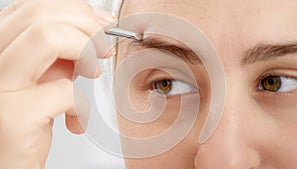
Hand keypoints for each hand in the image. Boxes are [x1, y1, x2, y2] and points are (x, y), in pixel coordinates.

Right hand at [0, 0, 113, 167]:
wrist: (9, 164)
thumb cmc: (26, 127)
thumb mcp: (40, 82)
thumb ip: (58, 58)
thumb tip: (91, 33)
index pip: (30, 9)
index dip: (72, 10)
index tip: (98, 23)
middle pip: (38, 16)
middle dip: (84, 24)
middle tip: (103, 46)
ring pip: (46, 37)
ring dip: (84, 49)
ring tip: (93, 71)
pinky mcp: (12, 118)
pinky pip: (63, 91)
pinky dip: (81, 103)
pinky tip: (76, 119)